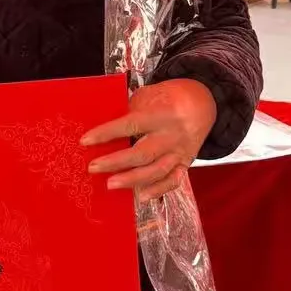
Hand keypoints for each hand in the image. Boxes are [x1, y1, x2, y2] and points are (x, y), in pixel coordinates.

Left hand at [81, 79, 218, 197]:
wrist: (204, 103)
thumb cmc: (170, 96)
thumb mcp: (149, 95)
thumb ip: (130, 110)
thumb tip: (105, 128)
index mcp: (160, 113)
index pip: (129, 125)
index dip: (106, 133)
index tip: (85, 141)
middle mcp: (171, 135)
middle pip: (142, 153)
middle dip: (116, 162)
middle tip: (93, 167)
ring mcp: (180, 152)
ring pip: (156, 171)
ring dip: (132, 180)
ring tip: (110, 185)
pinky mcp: (186, 164)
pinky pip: (172, 181)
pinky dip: (157, 190)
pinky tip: (140, 196)